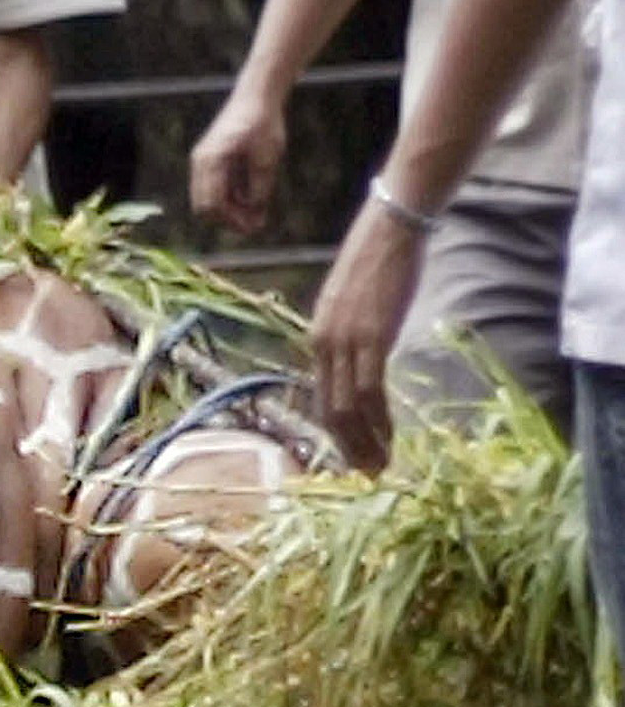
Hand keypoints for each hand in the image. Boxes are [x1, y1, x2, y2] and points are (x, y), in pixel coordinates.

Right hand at [188, 89, 284, 233]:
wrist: (257, 97)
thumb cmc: (262, 124)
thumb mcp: (267, 158)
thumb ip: (259, 188)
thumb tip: (254, 214)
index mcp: (211, 161)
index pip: (212, 204)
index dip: (233, 221)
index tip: (256, 227)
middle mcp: (201, 163)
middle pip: (205, 206)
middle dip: (229, 220)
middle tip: (257, 225)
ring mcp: (204, 162)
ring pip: (209, 199)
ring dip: (230, 211)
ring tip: (258, 215)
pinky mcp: (211, 161)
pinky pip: (215, 188)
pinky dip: (230, 199)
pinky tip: (252, 201)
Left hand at [309, 199, 426, 471]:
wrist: (389, 232)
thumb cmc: (376, 265)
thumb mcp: (354, 306)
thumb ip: (352, 336)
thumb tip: (362, 363)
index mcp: (317, 337)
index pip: (322, 395)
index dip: (335, 431)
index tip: (351, 454)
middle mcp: (323, 343)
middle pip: (330, 408)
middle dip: (347, 446)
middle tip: (366, 474)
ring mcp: (345, 342)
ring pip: (348, 407)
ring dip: (364, 442)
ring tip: (379, 468)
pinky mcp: (371, 338)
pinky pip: (370, 390)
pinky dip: (378, 421)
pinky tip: (389, 440)